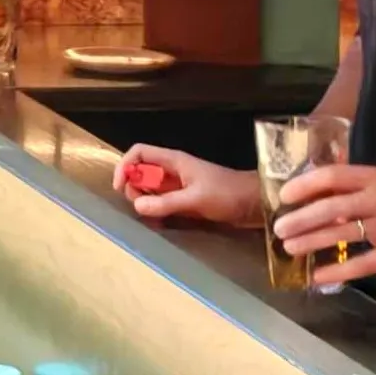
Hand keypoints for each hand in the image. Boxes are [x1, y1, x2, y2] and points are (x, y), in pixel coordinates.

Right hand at [114, 143, 259, 229]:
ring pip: (150, 189)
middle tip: (140, 206)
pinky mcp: (186, 201)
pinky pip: (162, 203)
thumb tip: (137, 206)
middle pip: (141, 172)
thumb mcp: (196, 198)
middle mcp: (173, 171)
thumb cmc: (228, 194)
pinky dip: (156, 211)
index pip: (139, 152)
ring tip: (151, 217)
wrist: (255, 204)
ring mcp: (179, 186)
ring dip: (145, 201)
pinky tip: (160, 222)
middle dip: (134, 188)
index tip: (120, 187)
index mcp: (174, 161)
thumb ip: (167, 203)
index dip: (125, 166)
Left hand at [272, 162, 375, 282]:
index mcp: (373, 177)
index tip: (284, 195)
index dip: (305, 184)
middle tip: (278, 229)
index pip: (332, 176)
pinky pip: (362, 264)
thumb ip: (355, 189)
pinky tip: (318, 276)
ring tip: (290, 248)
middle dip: (301, 218)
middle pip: (331, 207)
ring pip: (342, 233)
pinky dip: (338, 271)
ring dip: (312, 241)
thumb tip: (318, 200)